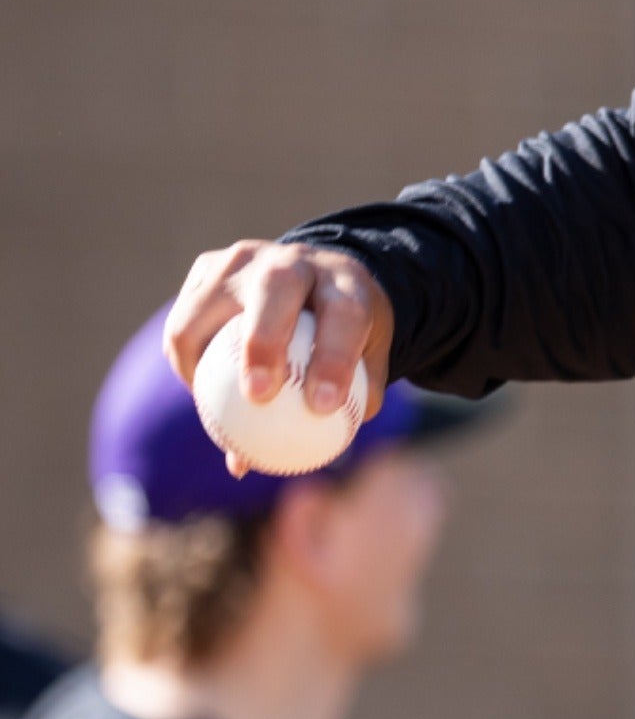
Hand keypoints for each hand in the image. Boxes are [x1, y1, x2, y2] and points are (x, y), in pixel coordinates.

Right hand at [164, 241, 389, 471]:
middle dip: (263, 341)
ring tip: (209, 404)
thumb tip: (289, 460)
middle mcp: (294, 262)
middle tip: (258, 396)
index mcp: (345, 282)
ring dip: (201, 358)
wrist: (317, 276)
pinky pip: (185, 318)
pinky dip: (186, 356)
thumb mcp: (364, 363)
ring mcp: (246, 258)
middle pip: (275, 290)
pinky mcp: (207, 266)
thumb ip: (342, 409)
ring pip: (208, 305)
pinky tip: (197, 388)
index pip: (345, 316)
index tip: (324, 407)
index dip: (335, 360)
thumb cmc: (345, 334)